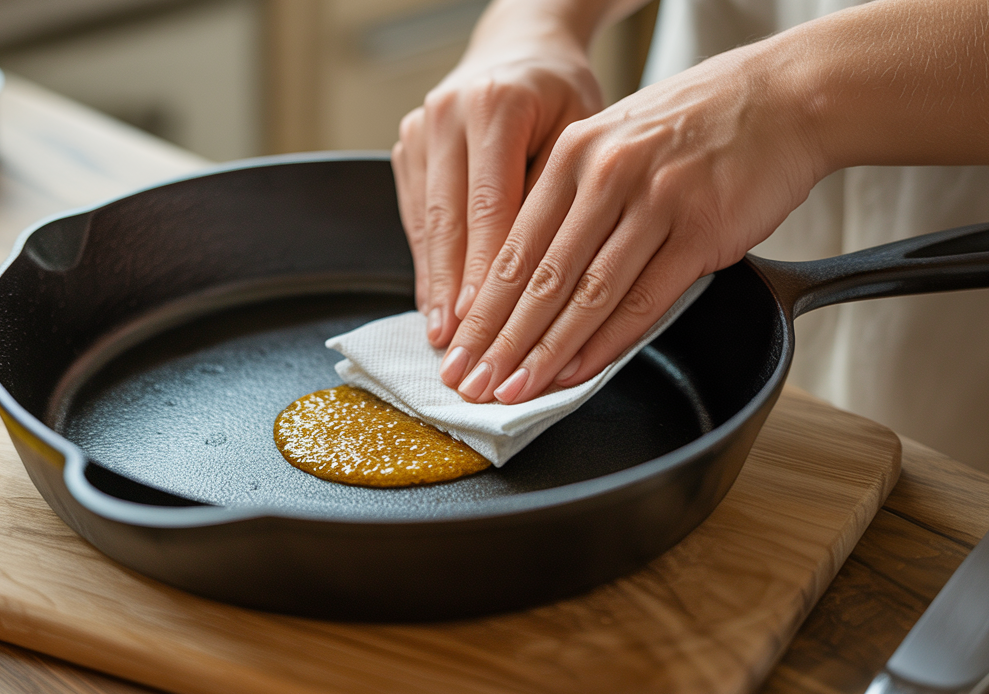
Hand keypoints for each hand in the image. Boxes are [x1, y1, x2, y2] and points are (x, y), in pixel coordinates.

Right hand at [391, 8, 603, 349]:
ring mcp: (420, 129)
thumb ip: (557, 200)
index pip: (492, 207)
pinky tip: (435, 305)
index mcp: (497, 105)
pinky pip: (415, 216)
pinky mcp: (407, 147)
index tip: (487, 327)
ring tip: (444, 341)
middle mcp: (448, 113)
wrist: (520, 46)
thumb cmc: (564, 93)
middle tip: (461, 351)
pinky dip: (427, 263)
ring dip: (434, 287)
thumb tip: (546, 286)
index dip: (487, 273)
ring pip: (426, 223)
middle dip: (454, 295)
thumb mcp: (581, 132)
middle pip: (450, 222)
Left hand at [438, 45, 826, 403]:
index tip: (459, 348)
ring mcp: (653, 202)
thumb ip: (572, 199)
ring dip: (545, 351)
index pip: (514, 246)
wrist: (784, 98)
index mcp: (572, 155)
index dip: (482, 307)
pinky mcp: (700, 230)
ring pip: (585, 294)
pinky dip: (605, 343)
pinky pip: (642, 300)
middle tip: (473, 383)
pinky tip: (576, 372)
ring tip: (515, 389)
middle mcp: (605, 175)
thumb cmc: (696, 125)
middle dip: (499, 340)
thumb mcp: (615, 141)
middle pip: (539, 276)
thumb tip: (530, 278)